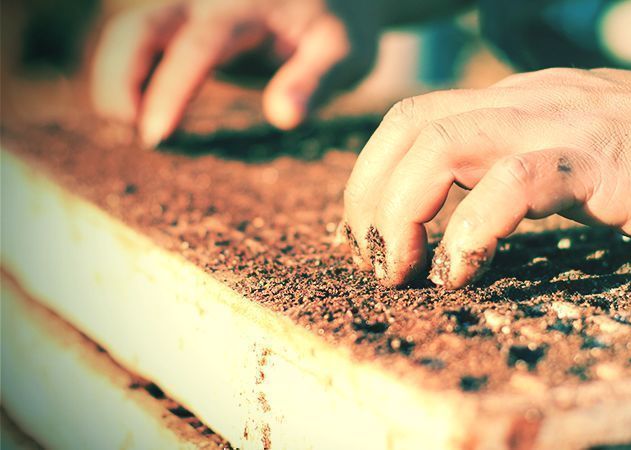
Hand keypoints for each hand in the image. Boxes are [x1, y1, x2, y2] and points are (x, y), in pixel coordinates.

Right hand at [91, 0, 380, 145]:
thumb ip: (315, 80)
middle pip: (137, 26)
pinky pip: (141, 40)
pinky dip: (128, 74)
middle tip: (129, 130)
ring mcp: (188, 9)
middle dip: (117, 76)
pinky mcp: (184, 22)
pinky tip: (138, 111)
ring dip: (115, 76)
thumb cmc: (339, 26)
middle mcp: (204, 2)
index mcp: (242, 8)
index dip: (170, 91)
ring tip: (130, 125)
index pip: (197, 48)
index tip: (155, 135)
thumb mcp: (344, 53)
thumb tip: (284, 117)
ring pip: (129, 29)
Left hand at [342, 58, 630, 288]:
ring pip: (443, 146)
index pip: (413, 118)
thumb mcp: (570, 144)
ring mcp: (561, 127)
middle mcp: (525, 104)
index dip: (372, 175)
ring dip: (403, 214)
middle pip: (410, 127)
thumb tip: (460, 210)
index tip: (373, 235)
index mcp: (513, 103)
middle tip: (378, 260)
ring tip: (408, 270)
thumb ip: (517, 164)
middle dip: (371, 199)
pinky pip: (515, 182)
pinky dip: (473, 229)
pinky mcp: (601, 160)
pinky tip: (466, 269)